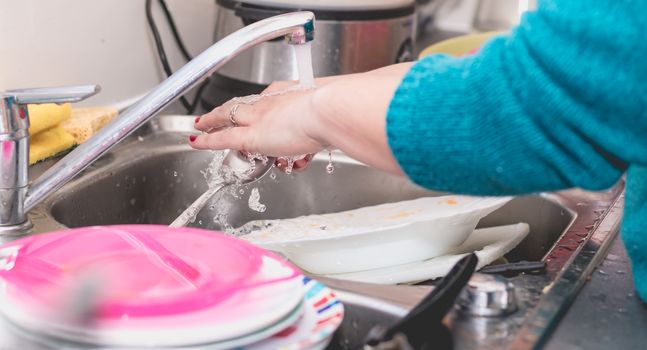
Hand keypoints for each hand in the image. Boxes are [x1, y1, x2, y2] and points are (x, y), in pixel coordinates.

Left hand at [189, 62, 413, 174]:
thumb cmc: (342, 111)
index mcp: (293, 93)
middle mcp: (273, 102)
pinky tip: (196, 140)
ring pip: (229, 118)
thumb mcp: (340, 116)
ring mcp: (261, 117)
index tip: (256, 107)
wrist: (335, 110)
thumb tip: (352, 132)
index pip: (269, 100)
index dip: (259, 105)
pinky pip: (223, 137)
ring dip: (214, 122)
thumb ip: (339, 125)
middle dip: (229, 111)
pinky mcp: (252, 135)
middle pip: (245, 106)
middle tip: (216, 114)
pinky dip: (208, 139)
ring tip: (200, 127)